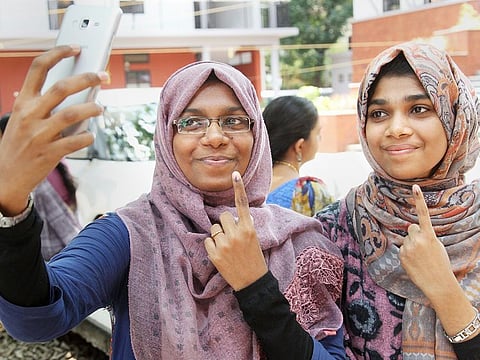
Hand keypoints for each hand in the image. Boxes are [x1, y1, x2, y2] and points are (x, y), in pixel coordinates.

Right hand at [0, 45, 105, 214]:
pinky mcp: (49, 153)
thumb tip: (69, 89)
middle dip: (86, 79)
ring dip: (91, 108)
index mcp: (23, 103)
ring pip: (72, 114)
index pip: (38, 68)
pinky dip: (87, 137)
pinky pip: (76, 141)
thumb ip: (40, 105)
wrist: (5, 178)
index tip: (75, 49)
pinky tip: (90, 135)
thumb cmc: (18, 145)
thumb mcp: (21, 120)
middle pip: (62, 88)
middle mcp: (29, 115)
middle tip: (102, 77)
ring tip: (99, 108)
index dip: (57, 54)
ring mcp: (39, 135)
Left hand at [204, 171, 267, 290]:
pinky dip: (212, 246)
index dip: (239, 188)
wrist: (253, 283)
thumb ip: (244, 226)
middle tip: (232, 237)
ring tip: (228, 248)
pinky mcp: (215, 255)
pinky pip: (207, 241)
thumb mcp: (254, 239)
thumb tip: (232, 216)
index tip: (235, 174)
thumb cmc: (254, 259)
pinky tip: (221, 254)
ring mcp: (225, 245)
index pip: (242, 204)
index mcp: (249, 228)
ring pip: (214, 228)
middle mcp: (236, 234)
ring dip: (219, 235)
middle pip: (223, 216)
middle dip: (226, 224)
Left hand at [399, 184, 454, 297]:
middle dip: (415, 235)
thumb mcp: (437, 246)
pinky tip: (415, 263)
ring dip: (411, 246)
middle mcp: (418, 239)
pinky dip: (407, 254)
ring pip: (407, 240)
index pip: (423, 214)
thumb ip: (425, 236)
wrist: (438, 284)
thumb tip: (412, 231)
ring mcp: (408, 247)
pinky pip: (402, 249)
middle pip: (411, 229)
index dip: (419, 200)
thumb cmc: (440, 264)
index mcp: (430, 235)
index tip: (414, 187)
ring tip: (420, 259)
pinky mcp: (401, 255)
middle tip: (423, 249)